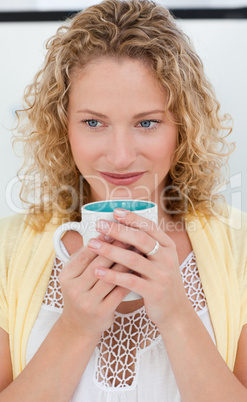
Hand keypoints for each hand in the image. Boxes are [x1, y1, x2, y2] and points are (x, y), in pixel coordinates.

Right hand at [58, 235, 129, 341]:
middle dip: (116, 249)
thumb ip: (86, 257)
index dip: (101, 241)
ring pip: (110, 277)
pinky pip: (119, 292)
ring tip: (138, 251)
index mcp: (66, 276)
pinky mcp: (101, 312)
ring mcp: (87, 302)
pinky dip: (129, 279)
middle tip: (130, 237)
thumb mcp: (75, 276)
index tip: (115, 230)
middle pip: (98, 264)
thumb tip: (105, 233)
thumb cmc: (82, 293)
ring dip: (126, 263)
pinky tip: (138, 270)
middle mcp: (74, 289)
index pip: (85, 254)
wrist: (79, 326)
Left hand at [88, 209, 190, 330]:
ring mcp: (162, 275)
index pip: (150, 226)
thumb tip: (120, 228)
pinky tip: (98, 271)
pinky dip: (112, 275)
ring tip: (92, 244)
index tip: (115, 211)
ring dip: (110, 250)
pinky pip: (130, 280)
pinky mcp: (154, 291)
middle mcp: (167, 258)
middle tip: (99, 225)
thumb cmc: (160, 281)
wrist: (175, 310)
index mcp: (168, 246)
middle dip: (117, 230)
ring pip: (133, 258)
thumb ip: (146, 246)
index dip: (132, 218)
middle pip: (140, 239)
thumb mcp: (160, 260)